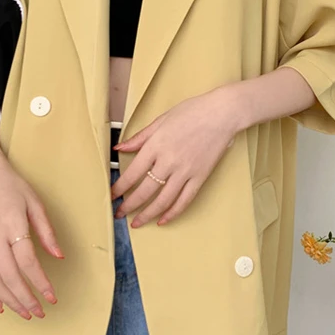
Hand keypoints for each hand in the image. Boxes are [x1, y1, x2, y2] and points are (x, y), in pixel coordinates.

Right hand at [0, 153, 63, 319]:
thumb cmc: (11, 186)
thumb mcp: (35, 203)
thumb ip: (46, 231)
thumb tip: (59, 256)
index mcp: (11, 225)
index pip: (27, 262)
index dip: (40, 283)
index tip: (52, 297)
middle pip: (9, 277)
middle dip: (25, 299)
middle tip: (39, 312)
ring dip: (9, 301)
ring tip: (24, 313)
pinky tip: (0, 305)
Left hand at [110, 88, 240, 227]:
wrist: (222, 113)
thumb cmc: (192, 111)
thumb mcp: (161, 120)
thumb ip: (139, 137)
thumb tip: (119, 147)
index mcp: (156, 145)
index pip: (132, 173)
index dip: (120, 188)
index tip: (112, 195)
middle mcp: (168, 161)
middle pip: (144, 191)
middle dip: (129, 205)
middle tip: (120, 213)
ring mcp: (185, 171)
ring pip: (163, 200)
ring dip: (147, 214)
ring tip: (137, 222)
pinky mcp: (200, 177)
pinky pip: (184, 200)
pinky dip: (173, 213)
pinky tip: (163, 220)